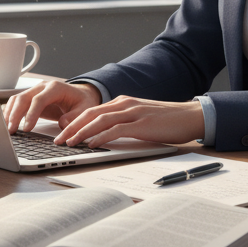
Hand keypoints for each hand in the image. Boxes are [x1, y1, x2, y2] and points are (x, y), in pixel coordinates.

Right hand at [4, 80, 101, 133]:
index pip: (39, 99)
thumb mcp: (84, 110)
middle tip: (11, 130)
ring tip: (7, 129)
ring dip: (10, 113)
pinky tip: (7, 123)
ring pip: (17, 99)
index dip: (31, 114)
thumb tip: (63, 125)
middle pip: (24, 98)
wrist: (80, 95)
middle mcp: (43, 87)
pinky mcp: (31, 98)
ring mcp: (35, 91)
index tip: (27, 128)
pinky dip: (10, 112)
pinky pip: (17, 103)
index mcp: (56, 88)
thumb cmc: (82, 102)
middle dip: (15, 114)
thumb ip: (75, 117)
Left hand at [54, 96, 204, 148]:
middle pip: (90, 113)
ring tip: (68, 143)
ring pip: (99, 120)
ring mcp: (133, 112)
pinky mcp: (141, 124)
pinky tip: (91, 144)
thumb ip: (122, 123)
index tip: (61, 133)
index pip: (91, 110)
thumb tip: (103, 136)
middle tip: (57, 140)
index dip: (74, 121)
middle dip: (71, 127)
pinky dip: (100, 137)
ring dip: (81, 132)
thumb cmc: (166, 121)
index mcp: (122, 102)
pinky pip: (115, 129)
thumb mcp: (139, 119)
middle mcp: (124, 104)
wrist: (190, 116)